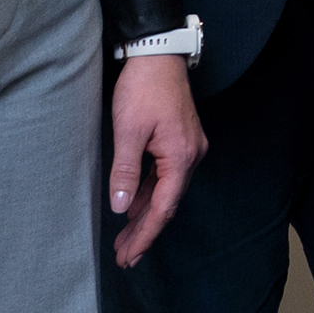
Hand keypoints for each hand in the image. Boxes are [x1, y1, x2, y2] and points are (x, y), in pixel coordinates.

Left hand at [108, 54, 205, 266]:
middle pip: (168, 204)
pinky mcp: (181, 142)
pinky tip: (136, 208)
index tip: (129, 256)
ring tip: (126, 241)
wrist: (159, 55)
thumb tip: (122, 207)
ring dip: (147, 216)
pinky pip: (166, 178)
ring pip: (167, 192)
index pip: (163, 208)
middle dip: (145, 232)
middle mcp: (192, 157)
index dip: (145, 235)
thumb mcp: (128, 130)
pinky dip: (151, 196)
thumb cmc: (143, 88)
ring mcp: (189, 149)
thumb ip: (126, 171)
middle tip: (125, 258)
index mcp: (181, 157)